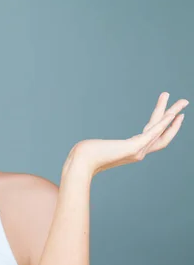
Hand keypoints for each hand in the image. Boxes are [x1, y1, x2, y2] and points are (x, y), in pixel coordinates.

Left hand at [65, 92, 188, 177]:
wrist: (80, 163)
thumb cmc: (83, 156)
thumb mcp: (95, 148)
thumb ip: (97, 148)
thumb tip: (85, 146)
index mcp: (131, 150)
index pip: (154, 136)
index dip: (165, 125)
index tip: (171, 112)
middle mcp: (138, 152)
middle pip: (163, 132)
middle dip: (173, 116)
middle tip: (184, 101)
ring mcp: (137, 151)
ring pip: (161, 131)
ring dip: (172, 115)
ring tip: (183, 102)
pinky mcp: (134, 147)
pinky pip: (153, 134)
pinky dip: (163, 124)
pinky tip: (171, 114)